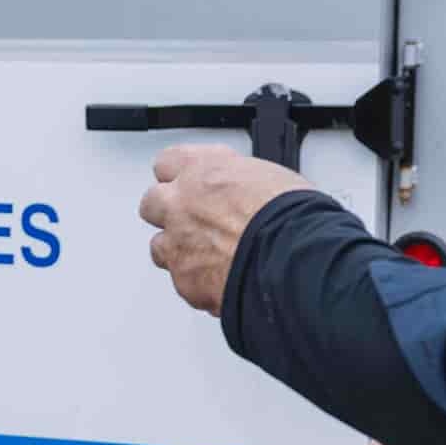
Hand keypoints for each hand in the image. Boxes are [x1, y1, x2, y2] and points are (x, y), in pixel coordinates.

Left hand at [139, 144, 314, 315]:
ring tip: (210, 257)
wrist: (292, 261)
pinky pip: (181, 281)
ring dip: (179, 250)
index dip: (179, 175)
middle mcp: (182, 204)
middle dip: (169, 212)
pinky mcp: (184, 280)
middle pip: (153, 203)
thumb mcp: (269, 178)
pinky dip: (198, 282)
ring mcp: (178, 243)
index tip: (188, 182)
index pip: (169, 162)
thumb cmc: (292, 218)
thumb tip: (241, 192)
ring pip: (160, 246)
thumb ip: (238, 183)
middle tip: (195, 221)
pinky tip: (222, 280)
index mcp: (204, 170)